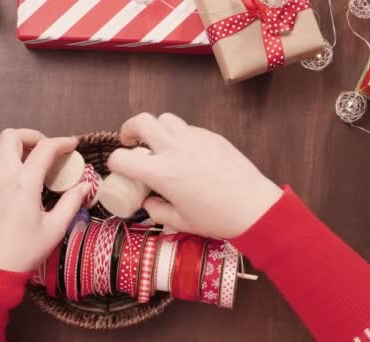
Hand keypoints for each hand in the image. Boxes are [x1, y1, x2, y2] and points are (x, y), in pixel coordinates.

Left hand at [0, 129, 89, 272]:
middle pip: (12, 135)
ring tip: (31, 161)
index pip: (45, 148)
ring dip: (15, 147)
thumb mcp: (55, 228)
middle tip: (47, 149)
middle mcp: (3, 176)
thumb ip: (71, 202)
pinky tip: (9, 175)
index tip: (73, 145)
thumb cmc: (25, 250)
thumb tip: (86, 185)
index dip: (62, 142)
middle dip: (33, 136)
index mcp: (25, 183)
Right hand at [107, 113, 281, 239]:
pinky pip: (187, 128)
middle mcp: (175, 150)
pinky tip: (187, 153)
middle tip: (132, 142)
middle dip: (129, 129)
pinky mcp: (211, 136)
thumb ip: (156, 211)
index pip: (122, 158)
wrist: (254, 207)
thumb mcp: (180, 222)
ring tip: (160, 145)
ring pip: (165, 118)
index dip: (115, 164)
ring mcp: (194, 139)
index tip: (120, 169)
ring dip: (156, 128)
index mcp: (162, 173)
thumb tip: (147, 201)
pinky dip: (179, 136)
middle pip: (141, 121)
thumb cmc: (216, 218)